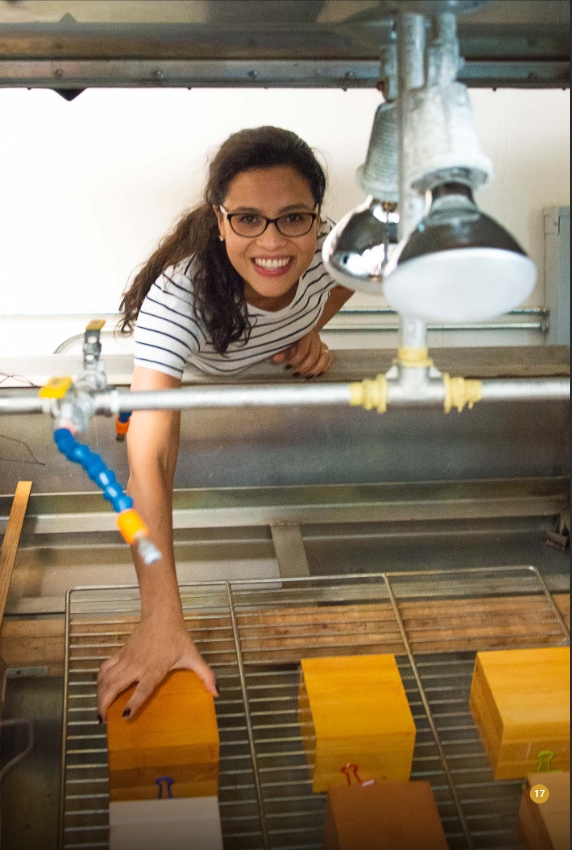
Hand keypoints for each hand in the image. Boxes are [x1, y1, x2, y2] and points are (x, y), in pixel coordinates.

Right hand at [97, 610, 217, 721]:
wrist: (162, 615)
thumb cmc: (177, 636)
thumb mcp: (193, 656)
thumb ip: (205, 675)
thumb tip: (216, 692)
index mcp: (154, 668)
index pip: (142, 689)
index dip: (133, 703)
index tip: (125, 716)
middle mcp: (137, 665)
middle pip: (114, 686)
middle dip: (104, 705)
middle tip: (104, 721)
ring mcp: (127, 659)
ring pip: (106, 679)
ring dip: (99, 695)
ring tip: (100, 711)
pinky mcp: (121, 653)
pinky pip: (105, 668)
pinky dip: (100, 680)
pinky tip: (100, 689)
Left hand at [273, 329, 332, 377]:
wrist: (301, 332)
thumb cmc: (293, 339)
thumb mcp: (286, 344)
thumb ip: (282, 352)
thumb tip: (276, 359)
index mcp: (305, 335)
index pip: (303, 350)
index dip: (295, 360)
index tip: (288, 367)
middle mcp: (315, 338)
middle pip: (314, 355)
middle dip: (305, 367)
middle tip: (296, 374)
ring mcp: (322, 344)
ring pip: (324, 357)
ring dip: (317, 369)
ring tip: (308, 376)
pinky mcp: (326, 350)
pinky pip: (329, 359)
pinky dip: (325, 367)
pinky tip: (318, 374)